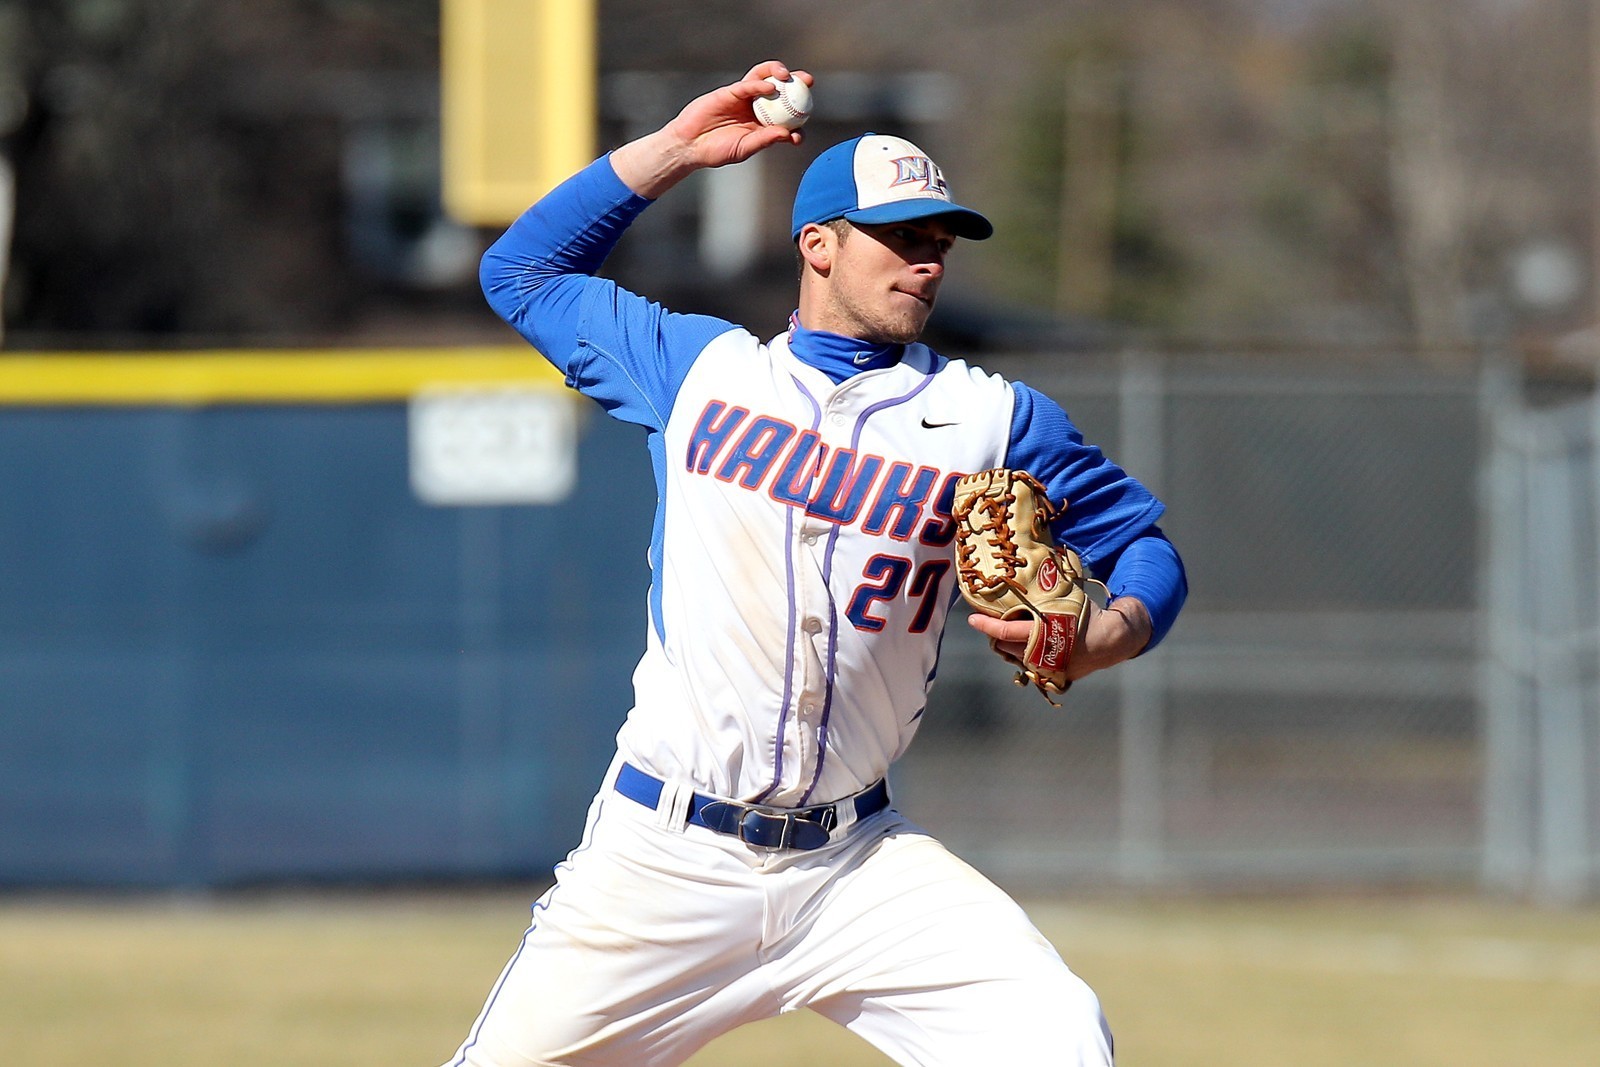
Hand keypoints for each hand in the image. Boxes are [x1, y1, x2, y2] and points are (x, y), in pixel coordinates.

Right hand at [612, 61, 812, 198]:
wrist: (691, 144)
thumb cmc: (717, 151)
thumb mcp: (745, 148)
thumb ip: (765, 140)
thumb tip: (787, 134)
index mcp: (764, 124)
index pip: (787, 116)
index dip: (800, 115)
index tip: (807, 120)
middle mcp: (757, 108)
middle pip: (781, 90)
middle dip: (797, 83)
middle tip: (809, 82)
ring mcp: (745, 97)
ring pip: (766, 78)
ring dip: (779, 73)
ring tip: (788, 76)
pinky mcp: (731, 91)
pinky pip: (747, 83)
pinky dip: (759, 82)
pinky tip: (768, 86)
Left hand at [966, 596, 1152, 681]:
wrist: (1110, 641)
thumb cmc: (1087, 614)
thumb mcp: (1065, 599)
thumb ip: (1044, 592)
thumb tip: (1030, 567)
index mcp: (1043, 635)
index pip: (1006, 633)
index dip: (986, 626)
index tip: (972, 619)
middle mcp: (1041, 656)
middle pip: (1005, 647)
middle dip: (995, 635)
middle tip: (992, 621)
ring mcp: (1045, 669)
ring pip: (1015, 657)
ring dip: (1008, 645)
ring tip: (1011, 629)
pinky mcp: (1051, 676)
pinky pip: (1028, 665)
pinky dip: (1023, 653)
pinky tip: (1026, 642)